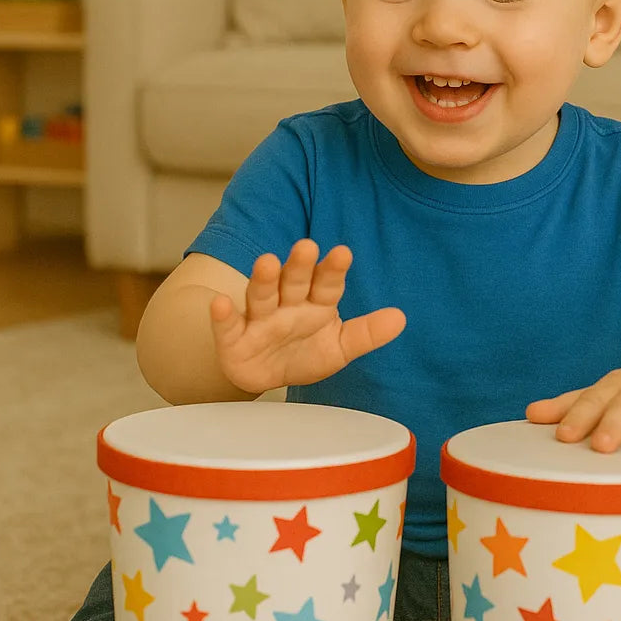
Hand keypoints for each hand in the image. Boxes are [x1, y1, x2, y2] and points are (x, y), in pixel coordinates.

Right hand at [209, 239, 405, 393]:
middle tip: (307, 246)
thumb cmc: (305, 353)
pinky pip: (227, 325)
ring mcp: (259, 319)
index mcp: (316, 303)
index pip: (327, 284)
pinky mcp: (233, 339)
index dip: (333, 269)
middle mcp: (287, 305)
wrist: (267, 375)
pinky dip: (222, 315)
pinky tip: (219, 303)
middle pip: (294, 281)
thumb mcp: (339, 347)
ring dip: (263, 279)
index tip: (343, 253)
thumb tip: (401, 318)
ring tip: (267, 262)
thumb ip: (366, 333)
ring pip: (262, 295)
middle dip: (299, 266)